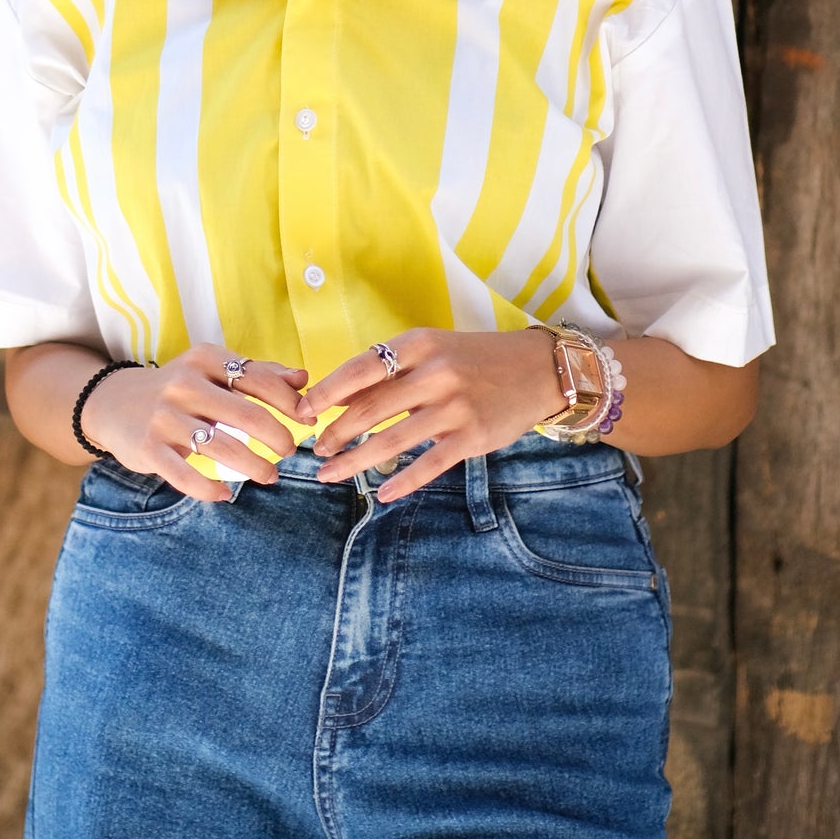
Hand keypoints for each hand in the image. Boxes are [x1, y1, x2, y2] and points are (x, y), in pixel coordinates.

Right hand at [84, 345, 316, 502]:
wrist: (114, 403)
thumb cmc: (180, 387)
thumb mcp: (214, 371)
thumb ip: (258, 374)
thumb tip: (303, 378)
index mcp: (205, 359)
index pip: (260, 379)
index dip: (291, 403)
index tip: (309, 421)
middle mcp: (184, 384)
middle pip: (248, 415)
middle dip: (279, 438)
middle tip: (291, 451)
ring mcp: (165, 417)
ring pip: (223, 448)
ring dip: (255, 466)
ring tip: (270, 475)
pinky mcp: (149, 449)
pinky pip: (186, 476)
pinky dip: (210, 490)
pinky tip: (227, 494)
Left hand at [298, 327, 562, 501]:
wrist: (537, 369)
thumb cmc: (474, 358)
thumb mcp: (432, 350)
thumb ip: (390, 372)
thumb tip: (338, 398)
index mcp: (419, 344)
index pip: (360, 369)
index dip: (326, 392)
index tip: (302, 412)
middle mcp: (434, 373)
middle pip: (370, 409)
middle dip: (335, 434)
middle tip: (314, 450)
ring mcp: (454, 407)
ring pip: (391, 441)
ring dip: (355, 461)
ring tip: (330, 473)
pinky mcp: (472, 437)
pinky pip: (428, 465)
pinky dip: (401, 482)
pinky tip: (380, 494)